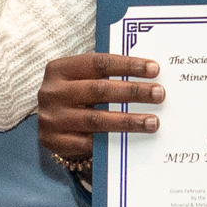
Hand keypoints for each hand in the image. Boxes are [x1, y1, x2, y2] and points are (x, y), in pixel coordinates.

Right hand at [38, 49, 160, 178]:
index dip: (127, 65)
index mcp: (59, 69)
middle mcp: (52, 92)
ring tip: (153, 122)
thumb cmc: (74, 97)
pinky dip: (111, 140)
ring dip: (129, 121)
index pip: (98, 63)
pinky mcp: (54, 142)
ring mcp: (52, 119)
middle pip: (99, 90)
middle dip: (133, 91)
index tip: (154, 69)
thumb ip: (105, 76)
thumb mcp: (82, 80)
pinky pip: (88, 143)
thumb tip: (147, 75)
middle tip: (159, 94)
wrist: (47, 126)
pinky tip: (132, 140)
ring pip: (96, 119)